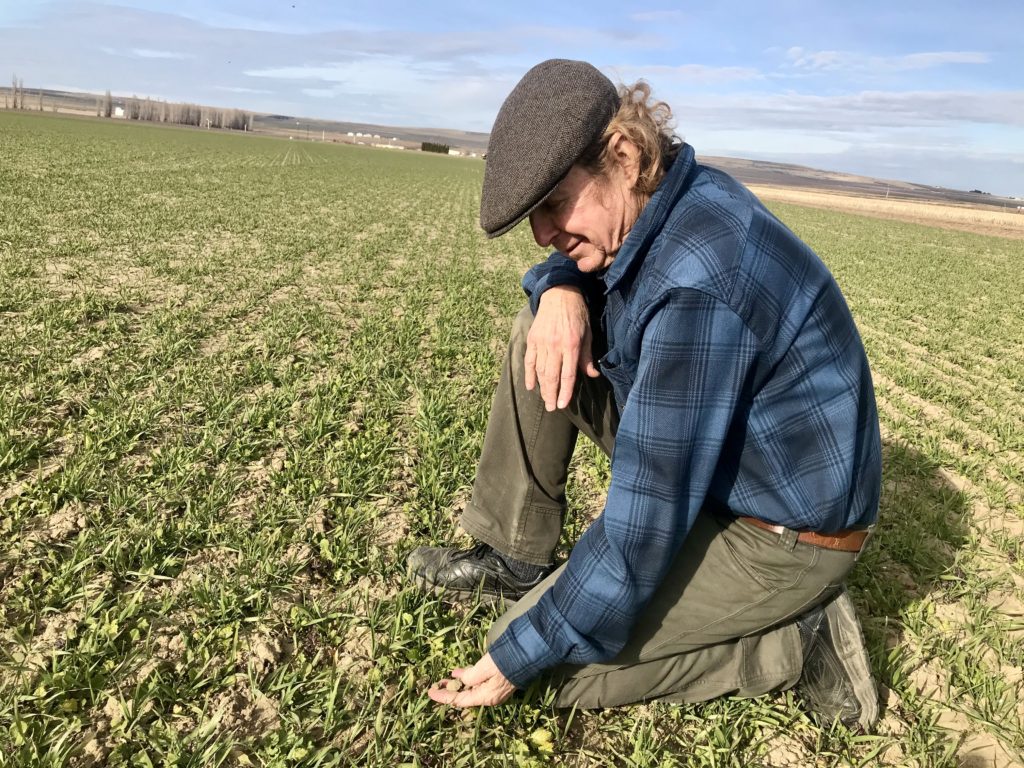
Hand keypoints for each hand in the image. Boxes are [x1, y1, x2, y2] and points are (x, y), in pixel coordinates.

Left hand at [427, 653, 515, 707]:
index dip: (443, 697)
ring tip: (446, 679)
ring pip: (471, 689)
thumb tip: (461, 680)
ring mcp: (494, 690)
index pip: (459, 700)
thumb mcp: (484, 668)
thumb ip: (470, 676)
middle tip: (435, 684)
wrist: (528, 656)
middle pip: (464, 697)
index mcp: (485, 696)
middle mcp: (489, 697)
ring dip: (458, 684)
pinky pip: (477, 683)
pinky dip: (467, 679)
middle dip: (449, 691)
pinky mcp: (497, 682)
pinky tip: (460, 673)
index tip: (430, 692)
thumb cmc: (505, 661)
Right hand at [524, 286, 599, 410]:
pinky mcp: (532, 339)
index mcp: (572, 345)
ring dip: (542, 388)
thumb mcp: (588, 333)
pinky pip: (530, 361)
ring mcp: (542, 342)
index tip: (563, 405)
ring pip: (540, 371)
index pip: (568, 375)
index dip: (565, 392)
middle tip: (552, 408)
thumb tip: (592, 375)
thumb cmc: (577, 314)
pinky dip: (529, 374)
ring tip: (545, 400)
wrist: (559, 293)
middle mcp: (555, 346)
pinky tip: (530, 386)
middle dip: (551, 395)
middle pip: (552, 376)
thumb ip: (587, 356)